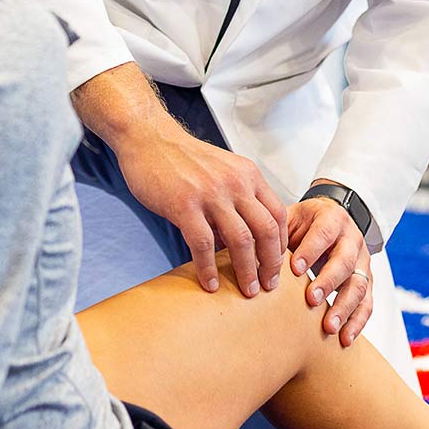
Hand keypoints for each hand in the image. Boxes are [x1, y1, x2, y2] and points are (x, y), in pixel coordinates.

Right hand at [115, 124, 288, 299]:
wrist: (148, 138)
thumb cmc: (182, 158)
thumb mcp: (221, 170)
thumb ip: (236, 198)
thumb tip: (241, 239)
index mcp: (247, 174)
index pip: (277, 214)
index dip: (280, 244)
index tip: (276, 265)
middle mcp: (235, 183)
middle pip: (266, 230)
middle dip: (270, 263)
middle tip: (268, 285)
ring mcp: (210, 194)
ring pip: (241, 240)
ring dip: (246, 270)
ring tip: (247, 290)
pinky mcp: (184, 205)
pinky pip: (204, 244)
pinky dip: (209, 268)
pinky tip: (210, 282)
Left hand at [287, 189, 373, 346]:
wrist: (332, 220)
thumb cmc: (305, 223)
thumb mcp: (290, 217)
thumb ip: (275, 231)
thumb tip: (248, 249)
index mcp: (332, 219)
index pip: (324, 234)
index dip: (310, 251)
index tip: (294, 269)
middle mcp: (351, 240)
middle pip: (345, 261)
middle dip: (328, 281)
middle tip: (311, 299)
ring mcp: (362, 263)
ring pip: (359, 286)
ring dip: (344, 308)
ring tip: (329, 327)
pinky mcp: (366, 282)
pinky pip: (367, 304)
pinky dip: (357, 322)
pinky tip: (344, 338)